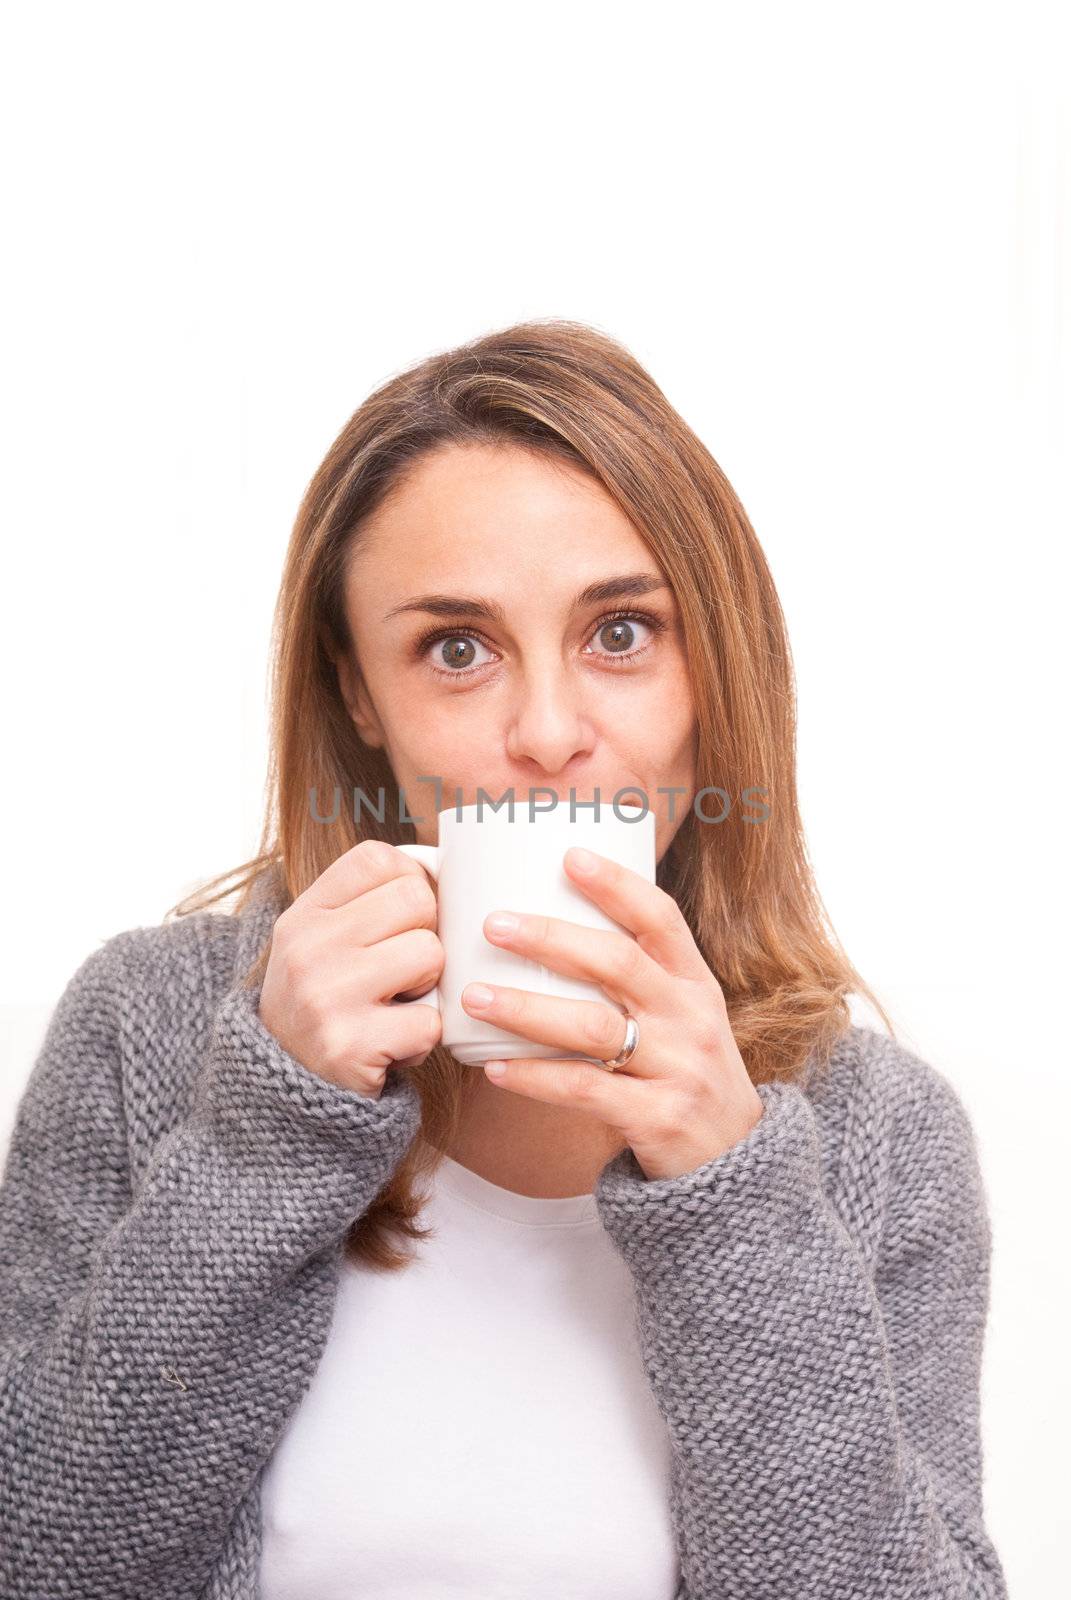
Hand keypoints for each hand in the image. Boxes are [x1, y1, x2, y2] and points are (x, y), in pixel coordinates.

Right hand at [258, 840, 443, 1098]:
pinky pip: (431, 1021)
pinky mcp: (350, 1045)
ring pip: (431, 954)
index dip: (409, 881)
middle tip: (402, 973)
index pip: (378, 858)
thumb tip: (440, 863)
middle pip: (416, 900)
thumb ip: (368, 901)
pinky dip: (422, 1039)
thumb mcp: (323, 943)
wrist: (282, 1093)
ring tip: (395, 1008)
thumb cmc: (326, 1005)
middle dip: (426, 937)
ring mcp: (326, 996)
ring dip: (429, 989)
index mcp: (303, 915)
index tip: (403, 918)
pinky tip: (391, 1046)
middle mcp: (307, 948)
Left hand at [461, 845, 764, 1180]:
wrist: (733, 1163)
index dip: (617, 884)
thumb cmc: (684, 1073)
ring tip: (474, 996)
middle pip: (618, 963)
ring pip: (592, 1028)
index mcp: (695, 983)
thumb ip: (634, 981)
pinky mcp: (657, 1117)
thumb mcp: (681, 1017)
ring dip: (526, 1009)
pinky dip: (534, 1077)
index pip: (660, 919)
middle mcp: (690, 1018)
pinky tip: (494, 1068)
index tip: (569, 855)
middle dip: (552, 939)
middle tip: (494, 924)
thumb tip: (547, 930)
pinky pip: (584, 1091)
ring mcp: (677, 1069)